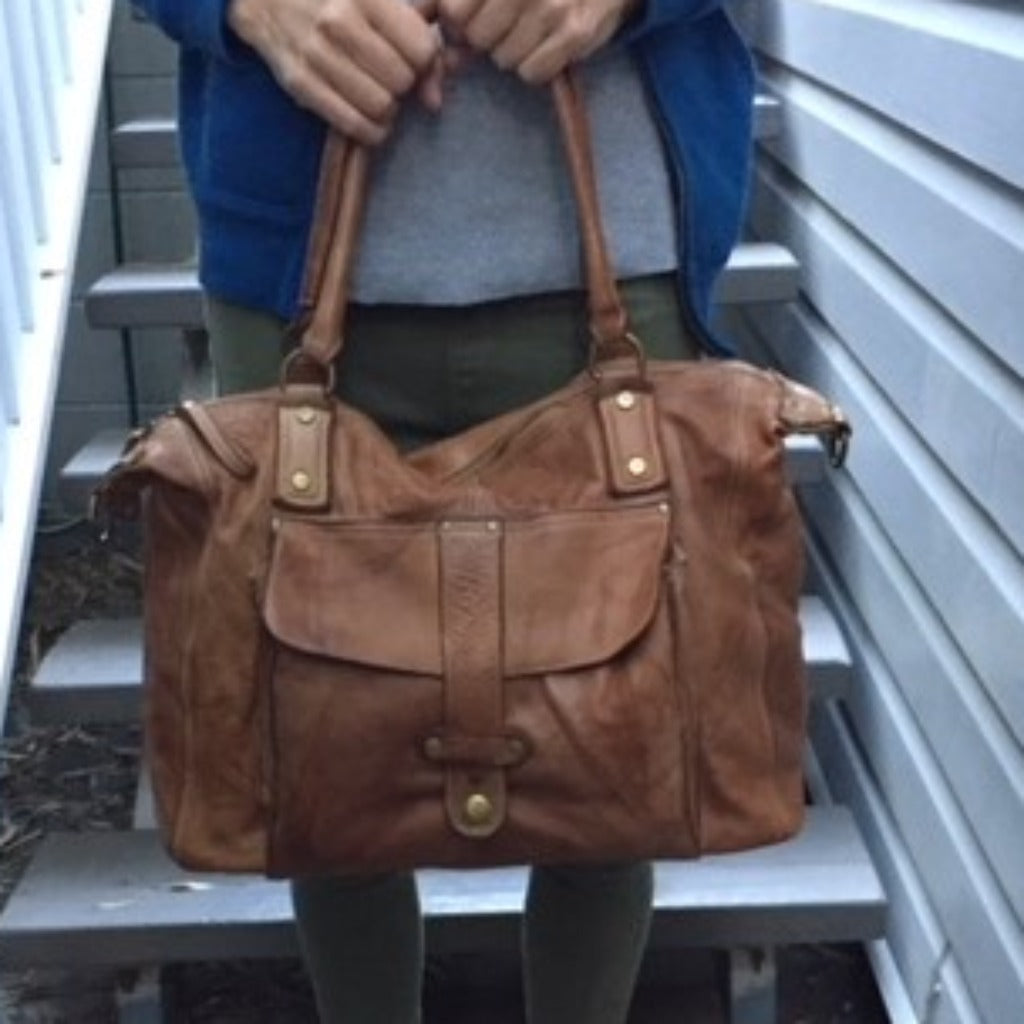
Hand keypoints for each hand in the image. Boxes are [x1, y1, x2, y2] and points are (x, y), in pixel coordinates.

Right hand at [228, 0, 440, 142]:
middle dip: (404, 84)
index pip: (421, 49)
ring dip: (388, 108)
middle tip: (392, 76)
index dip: (425, 59)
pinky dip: (370, 129)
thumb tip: (434, 99)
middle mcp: (339, 23)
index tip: (413, 56)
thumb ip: (417, 32)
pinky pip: (352, 125)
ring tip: (379, 93)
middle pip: (402, 81)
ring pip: (381, 107)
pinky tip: (368, 118)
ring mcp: (316, 55)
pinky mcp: (299, 83)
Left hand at [437, 0, 638, 83]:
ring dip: (512, 52)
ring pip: (503, 58)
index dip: (460, 20)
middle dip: (487, 36)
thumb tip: (423, 20)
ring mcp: (551, 8)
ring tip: (532, 31)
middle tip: (508, 23)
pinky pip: (532, 72)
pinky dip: (536, 66)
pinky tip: (547, 46)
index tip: (476, 14)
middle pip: (477, 38)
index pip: (453, 11)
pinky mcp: (574, 34)